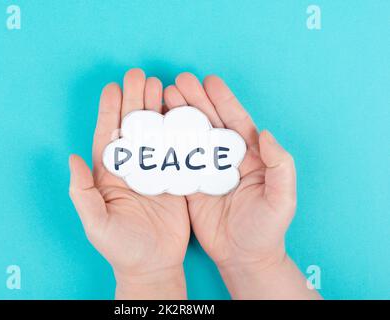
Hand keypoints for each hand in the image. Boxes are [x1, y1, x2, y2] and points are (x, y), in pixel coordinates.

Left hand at [69, 69, 188, 298]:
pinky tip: (180, 111)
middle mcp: (132, 167)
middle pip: (132, 127)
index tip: (112, 87)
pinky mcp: (175, 179)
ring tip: (159, 84)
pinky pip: (177, 150)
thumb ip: (82, 192)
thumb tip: (71, 158)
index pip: (108, 136)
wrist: (153, 265)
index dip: (109, 111)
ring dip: (156, 109)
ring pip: (155, 133)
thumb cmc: (121, 247)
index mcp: (110, 174)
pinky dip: (178, 130)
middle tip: (139, 75)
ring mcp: (155, 171)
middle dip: (134, 100)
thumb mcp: (96, 223)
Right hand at [164, 73, 320, 298]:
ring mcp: (207, 171)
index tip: (209, 80)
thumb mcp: (282, 200)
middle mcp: (226, 159)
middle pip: (210, 123)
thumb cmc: (267, 229)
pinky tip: (156, 128)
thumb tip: (266, 133)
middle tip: (178, 81)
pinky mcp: (191, 186)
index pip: (236, 122)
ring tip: (164, 96)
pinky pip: (178, 160)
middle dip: (195, 101)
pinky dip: (167, 144)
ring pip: (191, 137)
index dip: (223, 100)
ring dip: (179, 116)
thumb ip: (280, 166)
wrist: (244, 257)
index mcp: (250, 156)